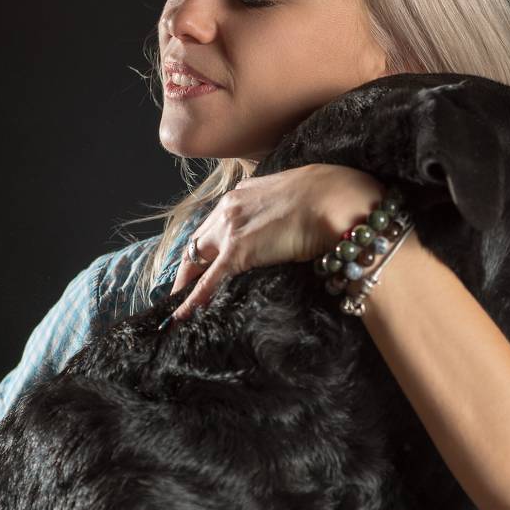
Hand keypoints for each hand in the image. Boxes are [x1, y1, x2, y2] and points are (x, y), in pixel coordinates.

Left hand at [168, 163, 386, 322]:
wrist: (334, 198)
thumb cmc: (325, 195)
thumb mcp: (292, 193)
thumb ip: (276, 208)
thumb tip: (281, 221)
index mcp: (241, 194)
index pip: (215, 223)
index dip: (207, 245)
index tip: (202, 260)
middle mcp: (229, 208)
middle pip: (198, 241)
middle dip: (187, 266)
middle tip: (180, 288)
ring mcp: (231, 228)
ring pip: (198, 260)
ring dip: (185, 284)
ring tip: (175, 305)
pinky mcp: (239, 250)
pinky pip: (209, 280)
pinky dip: (192, 299)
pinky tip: (181, 315)